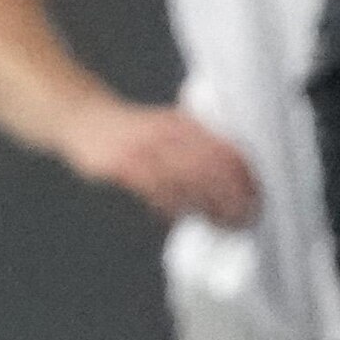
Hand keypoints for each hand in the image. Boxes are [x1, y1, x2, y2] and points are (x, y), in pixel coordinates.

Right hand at [63, 102, 260, 228]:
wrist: (81, 116)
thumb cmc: (128, 125)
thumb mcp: (166, 121)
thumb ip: (195, 136)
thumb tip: (233, 159)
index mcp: (180, 122)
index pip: (223, 147)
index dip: (244, 173)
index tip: (257, 192)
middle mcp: (164, 134)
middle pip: (210, 169)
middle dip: (232, 196)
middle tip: (246, 214)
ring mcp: (142, 151)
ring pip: (186, 185)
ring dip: (207, 207)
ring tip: (222, 222)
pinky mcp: (121, 167)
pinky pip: (154, 194)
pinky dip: (172, 208)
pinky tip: (181, 217)